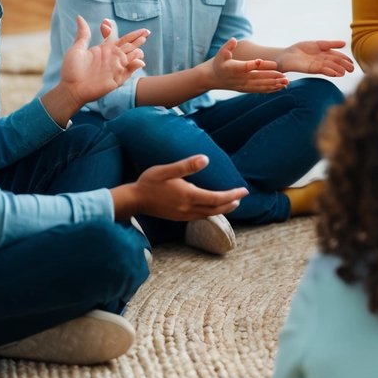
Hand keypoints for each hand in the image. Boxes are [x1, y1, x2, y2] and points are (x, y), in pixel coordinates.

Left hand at [57, 17, 147, 106]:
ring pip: (133, 57)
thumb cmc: (71, 69)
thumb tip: (79, 17)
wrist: (71, 88)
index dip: (126, 33)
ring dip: (138, 51)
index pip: (120, 39)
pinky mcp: (118, 79)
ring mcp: (116, 68)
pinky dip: (136, 65)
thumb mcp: (77, 48)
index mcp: (105, 49)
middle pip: (130, 46)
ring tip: (141, 43)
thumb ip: (83, 34)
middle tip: (146, 32)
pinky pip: (130, 71)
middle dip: (138, 38)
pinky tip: (138, 60)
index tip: (126, 28)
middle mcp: (113, 58)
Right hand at [115, 155, 248, 220]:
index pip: (217, 198)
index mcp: (188, 196)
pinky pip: (199, 217)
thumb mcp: (166, 170)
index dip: (232, 195)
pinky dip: (210, 213)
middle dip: (231, 203)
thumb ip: (186, 166)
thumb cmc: (149, 182)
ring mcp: (183, 215)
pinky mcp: (178, 217)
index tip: (243, 191)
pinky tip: (211, 208)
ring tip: (232, 203)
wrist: (133, 200)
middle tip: (241, 197)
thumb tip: (205, 159)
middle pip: (216, 209)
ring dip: (222, 209)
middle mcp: (188, 208)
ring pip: (208, 215)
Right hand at [206, 38, 288, 92]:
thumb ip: (228, 47)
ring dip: (274, 84)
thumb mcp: (220, 53)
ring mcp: (244, 85)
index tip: (261, 61)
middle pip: (257, 77)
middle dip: (271, 77)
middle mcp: (240, 78)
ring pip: (260, 85)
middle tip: (284, 75)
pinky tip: (281, 87)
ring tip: (286, 82)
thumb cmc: (219, 63)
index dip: (253, 64)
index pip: (245, 66)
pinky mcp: (247, 89)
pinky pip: (260, 90)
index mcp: (233, 69)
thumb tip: (234, 40)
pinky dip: (270, 89)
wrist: (214, 78)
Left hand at [276, 40, 355, 76]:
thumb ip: (330, 44)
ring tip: (345, 72)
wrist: (286, 55)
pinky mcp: (310, 69)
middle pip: (335, 63)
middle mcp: (322, 61)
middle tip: (352, 69)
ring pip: (329, 67)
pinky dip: (329, 71)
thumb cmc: (300, 49)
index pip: (337, 57)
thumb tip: (345, 43)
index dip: (345, 59)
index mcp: (324, 54)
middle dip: (344, 66)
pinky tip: (335, 73)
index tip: (352, 63)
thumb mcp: (317, 44)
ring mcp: (317, 65)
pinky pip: (321, 69)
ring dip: (337, 70)